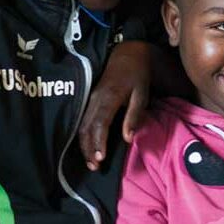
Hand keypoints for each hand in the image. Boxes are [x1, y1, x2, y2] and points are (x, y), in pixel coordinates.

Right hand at [79, 41, 151, 170]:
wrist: (127, 55)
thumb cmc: (138, 77)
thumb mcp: (141, 94)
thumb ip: (134, 115)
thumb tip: (128, 138)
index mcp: (108, 97)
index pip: (99, 124)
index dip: (98, 142)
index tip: (100, 159)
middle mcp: (95, 99)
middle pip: (86, 128)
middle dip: (88, 149)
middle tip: (94, 167)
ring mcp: (90, 99)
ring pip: (82, 126)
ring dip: (84, 145)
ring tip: (91, 162)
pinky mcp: (89, 100)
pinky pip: (83, 121)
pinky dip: (84, 136)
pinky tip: (88, 147)